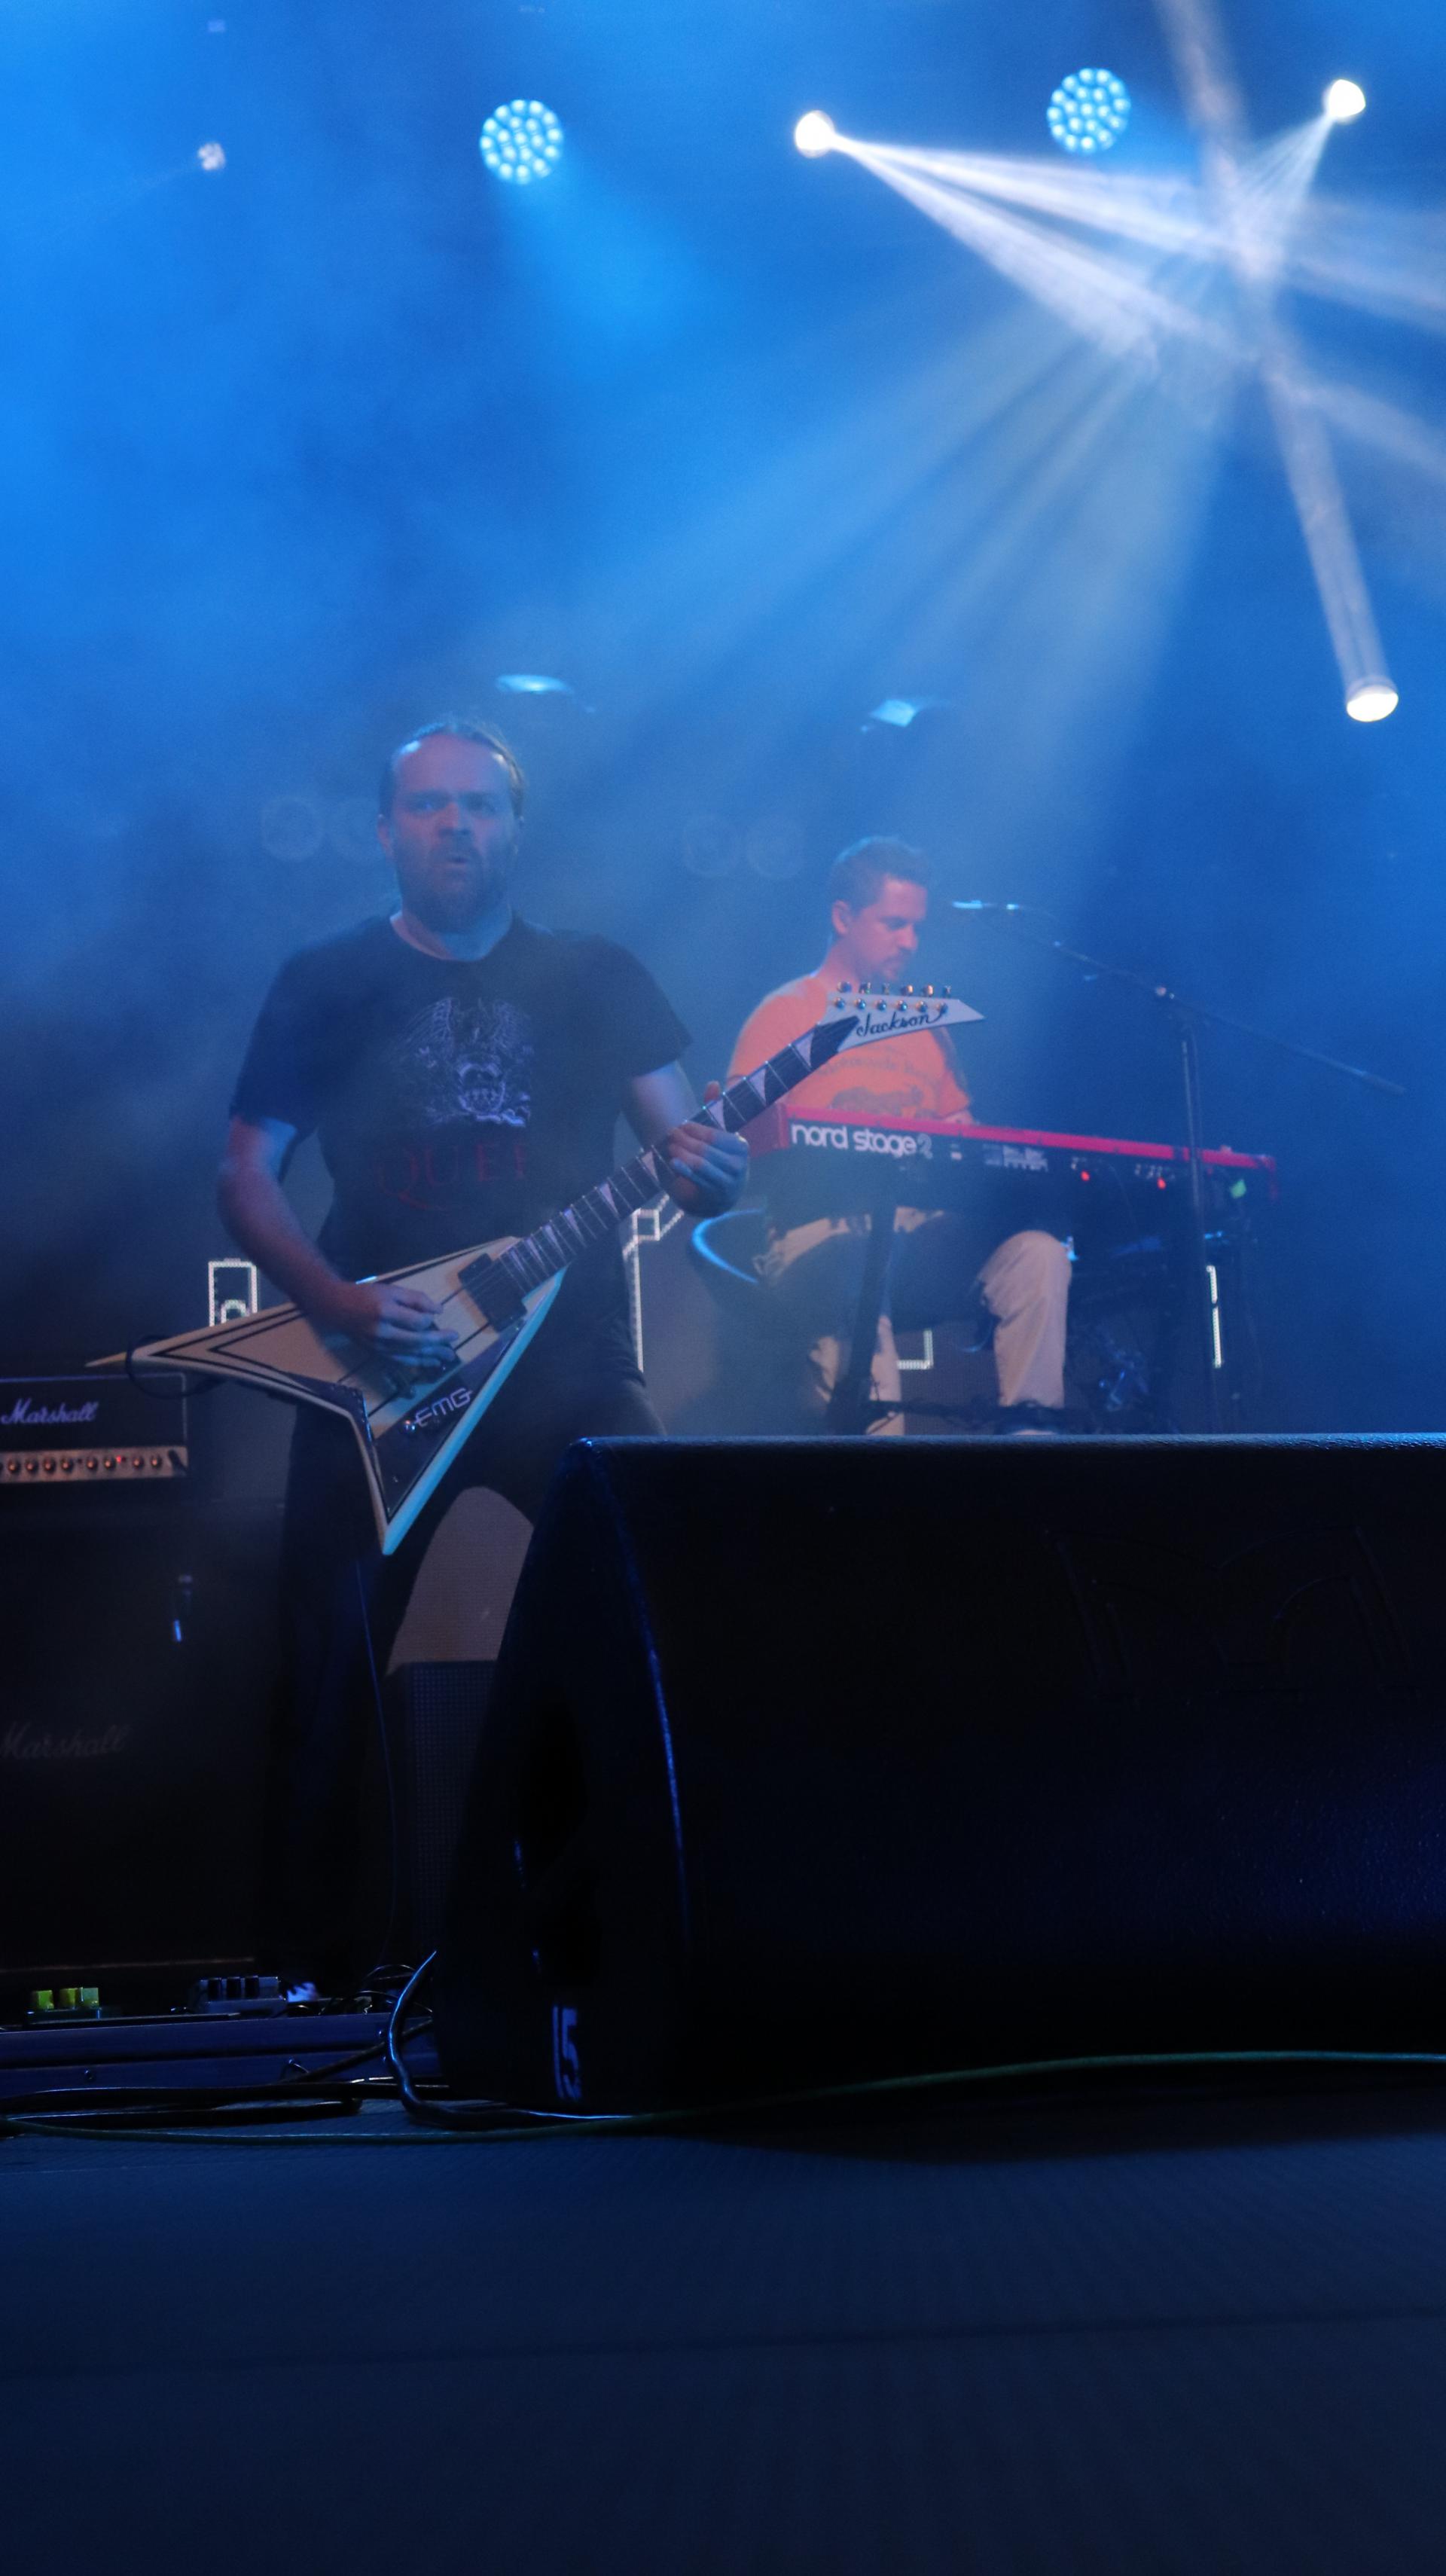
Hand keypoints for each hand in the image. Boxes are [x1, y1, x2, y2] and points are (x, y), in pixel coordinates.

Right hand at [311, 1277, 459, 1369]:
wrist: (337, 1308)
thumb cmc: (366, 1295)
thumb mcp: (390, 1289)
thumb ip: (414, 1299)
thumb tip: (438, 1311)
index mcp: (385, 1312)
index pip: (416, 1322)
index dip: (429, 1320)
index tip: (437, 1315)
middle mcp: (382, 1332)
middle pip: (416, 1340)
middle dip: (438, 1341)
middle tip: (454, 1338)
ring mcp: (379, 1346)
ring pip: (411, 1353)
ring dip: (432, 1355)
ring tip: (449, 1356)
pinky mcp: (377, 1354)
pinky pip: (401, 1360)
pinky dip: (418, 1362)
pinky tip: (432, 1363)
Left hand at [661, 1083, 749, 1214]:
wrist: (723, 1194)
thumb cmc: (719, 1158)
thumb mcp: (720, 1135)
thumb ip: (715, 1109)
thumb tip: (713, 1083)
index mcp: (741, 1147)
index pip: (715, 1136)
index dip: (696, 1129)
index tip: (682, 1124)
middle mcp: (738, 1165)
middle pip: (705, 1150)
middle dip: (685, 1141)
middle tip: (671, 1134)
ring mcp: (728, 1182)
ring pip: (700, 1165)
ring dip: (681, 1154)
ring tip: (669, 1147)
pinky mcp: (715, 1194)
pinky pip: (697, 1180)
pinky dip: (683, 1171)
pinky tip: (672, 1163)